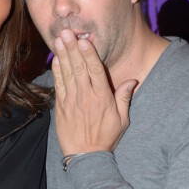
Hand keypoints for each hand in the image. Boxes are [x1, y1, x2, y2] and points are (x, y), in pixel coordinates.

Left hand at [52, 30, 136, 156]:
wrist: (86, 156)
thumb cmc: (106, 138)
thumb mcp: (122, 120)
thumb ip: (124, 98)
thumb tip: (132, 80)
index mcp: (102, 97)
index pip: (96, 70)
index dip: (89, 54)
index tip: (85, 40)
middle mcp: (86, 96)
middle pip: (79, 67)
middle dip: (73, 48)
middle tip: (66, 31)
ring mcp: (72, 101)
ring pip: (67, 73)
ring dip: (63, 55)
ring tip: (60, 39)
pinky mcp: (61, 107)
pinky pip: (59, 85)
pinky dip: (57, 71)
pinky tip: (56, 58)